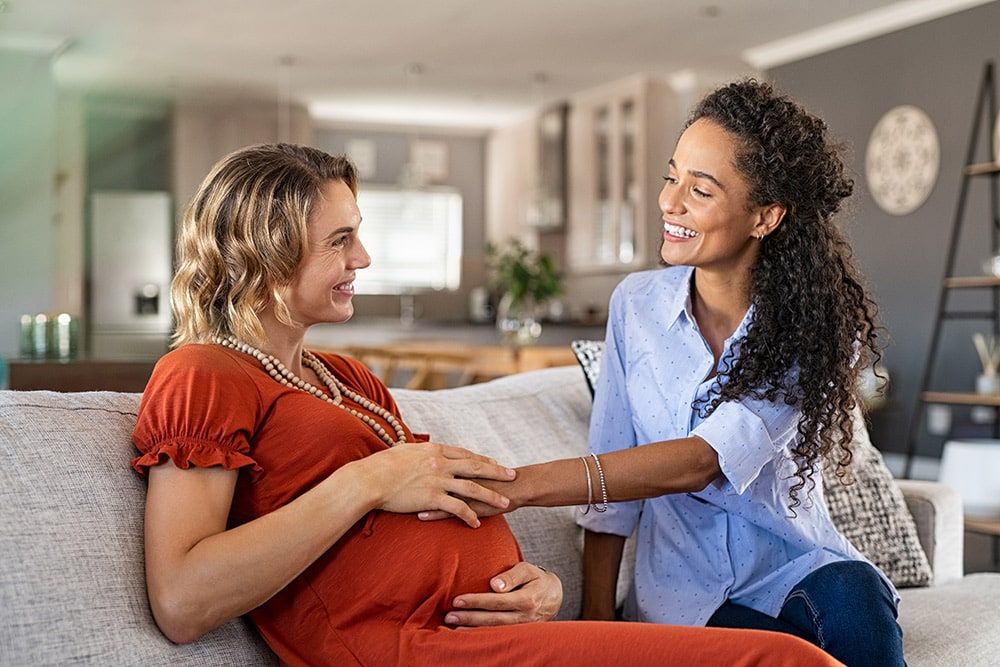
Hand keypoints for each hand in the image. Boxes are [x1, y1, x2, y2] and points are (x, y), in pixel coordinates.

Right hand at [353, 442, 514, 527]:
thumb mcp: (404, 451)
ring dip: (492, 495)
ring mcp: (438, 480)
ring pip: (473, 488)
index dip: (481, 459)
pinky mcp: (432, 497)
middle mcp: (440, 463)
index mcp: (434, 450)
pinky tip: (477, 523)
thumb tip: (421, 449)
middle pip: (476, 466)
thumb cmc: (381, 466)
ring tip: (506, 503)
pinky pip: (457, 508)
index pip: (464, 454)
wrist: (370, 478)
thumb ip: (418, 451)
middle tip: (513, 476)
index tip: (494, 462)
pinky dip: (469, 515)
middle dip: (497, 472)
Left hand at [444, 562, 562, 626]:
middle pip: (493, 619)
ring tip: (453, 628)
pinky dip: (483, 635)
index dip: (476, 601)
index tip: (457, 600)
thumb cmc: (536, 579)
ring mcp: (523, 628)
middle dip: (469, 618)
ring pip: (495, 631)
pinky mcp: (519, 634)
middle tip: (449, 616)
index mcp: (527, 599)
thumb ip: (512, 576)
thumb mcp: (527, 570)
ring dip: (473, 630)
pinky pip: (499, 635)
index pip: (497, 601)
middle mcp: (525, 617)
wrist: (553, 596)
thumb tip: (494, 585)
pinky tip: (467, 633)